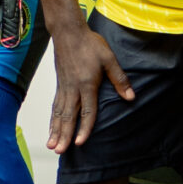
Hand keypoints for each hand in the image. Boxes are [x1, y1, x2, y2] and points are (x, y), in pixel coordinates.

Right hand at [47, 21, 131, 152]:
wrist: (69, 32)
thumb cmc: (89, 44)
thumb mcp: (109, 59)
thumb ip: (119, 79)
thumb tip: (131, 97)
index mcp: (86, 83)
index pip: (86, 111)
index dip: (84, 128)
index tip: (80, 143)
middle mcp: (73, 88)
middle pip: (68, 116)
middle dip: (64, 135)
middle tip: (60, 151)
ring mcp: (64, 87)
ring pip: (59, 113)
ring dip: (55, 130)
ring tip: (52, 145)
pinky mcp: (60, 85)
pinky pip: (55, 106)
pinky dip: (52, 119)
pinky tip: (51, 129)